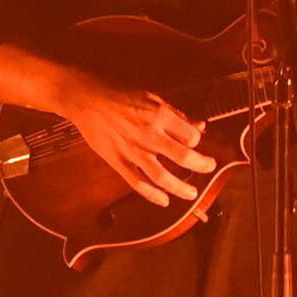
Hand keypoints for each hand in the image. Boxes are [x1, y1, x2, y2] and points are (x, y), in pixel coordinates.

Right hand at [54, 71, 218, 208]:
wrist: (87, 99)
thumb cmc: (119, 95)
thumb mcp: (152, 97)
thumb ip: (176, 115)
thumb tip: (199, 126)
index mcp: (159, 115)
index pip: (190, 136)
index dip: (197, 140)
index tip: (196, 142)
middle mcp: (149, 135)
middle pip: (183, 157)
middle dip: (201, 165)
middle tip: (209, 167)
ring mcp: (133, 151)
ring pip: (162, 176)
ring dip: (180, 188)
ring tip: (192, 193)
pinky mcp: (118, 161)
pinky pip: (137, 183)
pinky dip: (152, 195)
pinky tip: (164, 201)